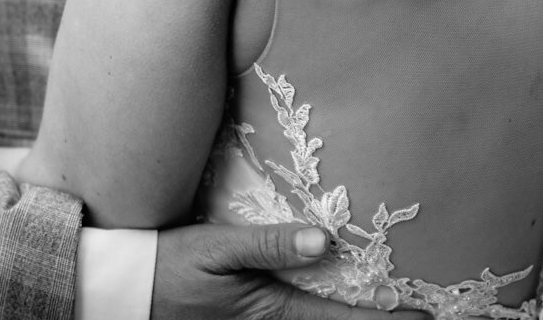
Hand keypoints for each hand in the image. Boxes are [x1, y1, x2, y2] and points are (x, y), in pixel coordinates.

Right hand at [151, 223, 431, 319]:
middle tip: (418, 315)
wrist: (124, 290)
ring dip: (347, 318)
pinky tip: (331, 306)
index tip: (426, 317)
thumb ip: (266, 244)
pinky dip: (321, 315)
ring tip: (384, 310)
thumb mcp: (211, 247)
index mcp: (269, 309)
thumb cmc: (165, 265)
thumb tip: (324, 239)